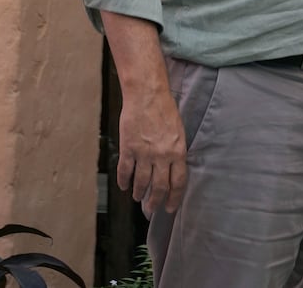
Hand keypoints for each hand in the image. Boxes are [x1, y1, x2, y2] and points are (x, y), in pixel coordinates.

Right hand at [116, 85, 186, 215]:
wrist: (147, 94)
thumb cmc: (164, 108)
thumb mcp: (179, 131)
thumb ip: (176, 151)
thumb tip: (173, 168)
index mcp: (178, 152)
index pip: (178, 183)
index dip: (174, 198)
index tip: (170, 207)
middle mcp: (162, 156)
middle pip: (159, 187)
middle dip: (155, 201)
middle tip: (151, 208)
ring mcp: (144, 153)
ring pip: (141, 182)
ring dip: (138, 192)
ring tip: (137, 197)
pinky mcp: (128, 148)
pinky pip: (125, 171)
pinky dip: (123, 181)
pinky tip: (123, 186)